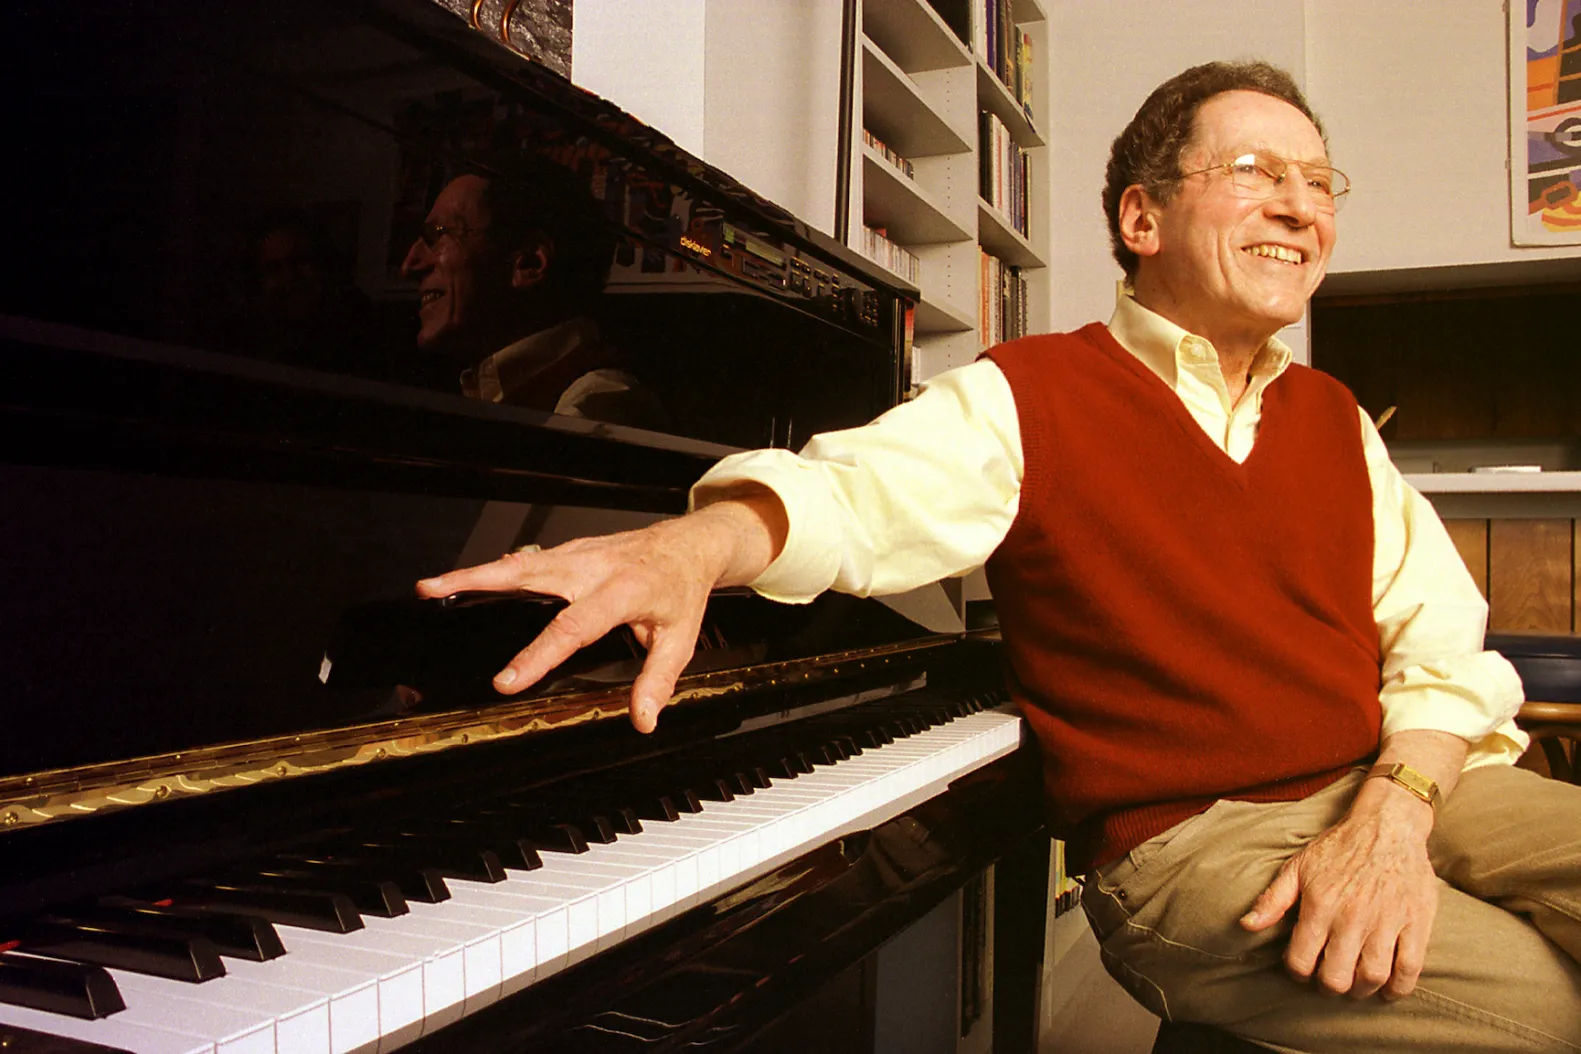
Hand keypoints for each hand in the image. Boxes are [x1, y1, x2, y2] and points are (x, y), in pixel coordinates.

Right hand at [415, 493, 783, 732]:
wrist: (688, 545)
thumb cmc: (681, 591)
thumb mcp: (680, 639)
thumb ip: (658, 680)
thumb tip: (642, 719)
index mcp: (622, 590)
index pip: (573, 626)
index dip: (538, 655)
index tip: (507, 680)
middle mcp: (593, 567)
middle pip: (528, 574)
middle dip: (478, 583)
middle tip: (433, 593)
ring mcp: (577, 554)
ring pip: (518, 562)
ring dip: (473, 572)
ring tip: (430, 586)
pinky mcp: (568, 551)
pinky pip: (525, 560)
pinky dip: (493, 569)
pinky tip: (463, 581)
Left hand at [1239, 784, 1438, 1000]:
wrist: (1388, 825)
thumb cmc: (1339, 847)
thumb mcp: (1298, 866)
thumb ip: (1272, 899)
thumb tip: (1246, 925)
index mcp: (1320, 904)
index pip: (1301, 960)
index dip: (1297, 973)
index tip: (1301, 970)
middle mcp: (1352, 917)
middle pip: (1336, 977)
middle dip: (1328, 987)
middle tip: (1329, 982)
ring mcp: (1386, 921)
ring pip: (1372, 977)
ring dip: (1361, 991)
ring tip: (1356, 986)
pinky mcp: (1416, 922)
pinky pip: (1410, 968)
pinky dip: (1399, 988)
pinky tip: (1389, 989)